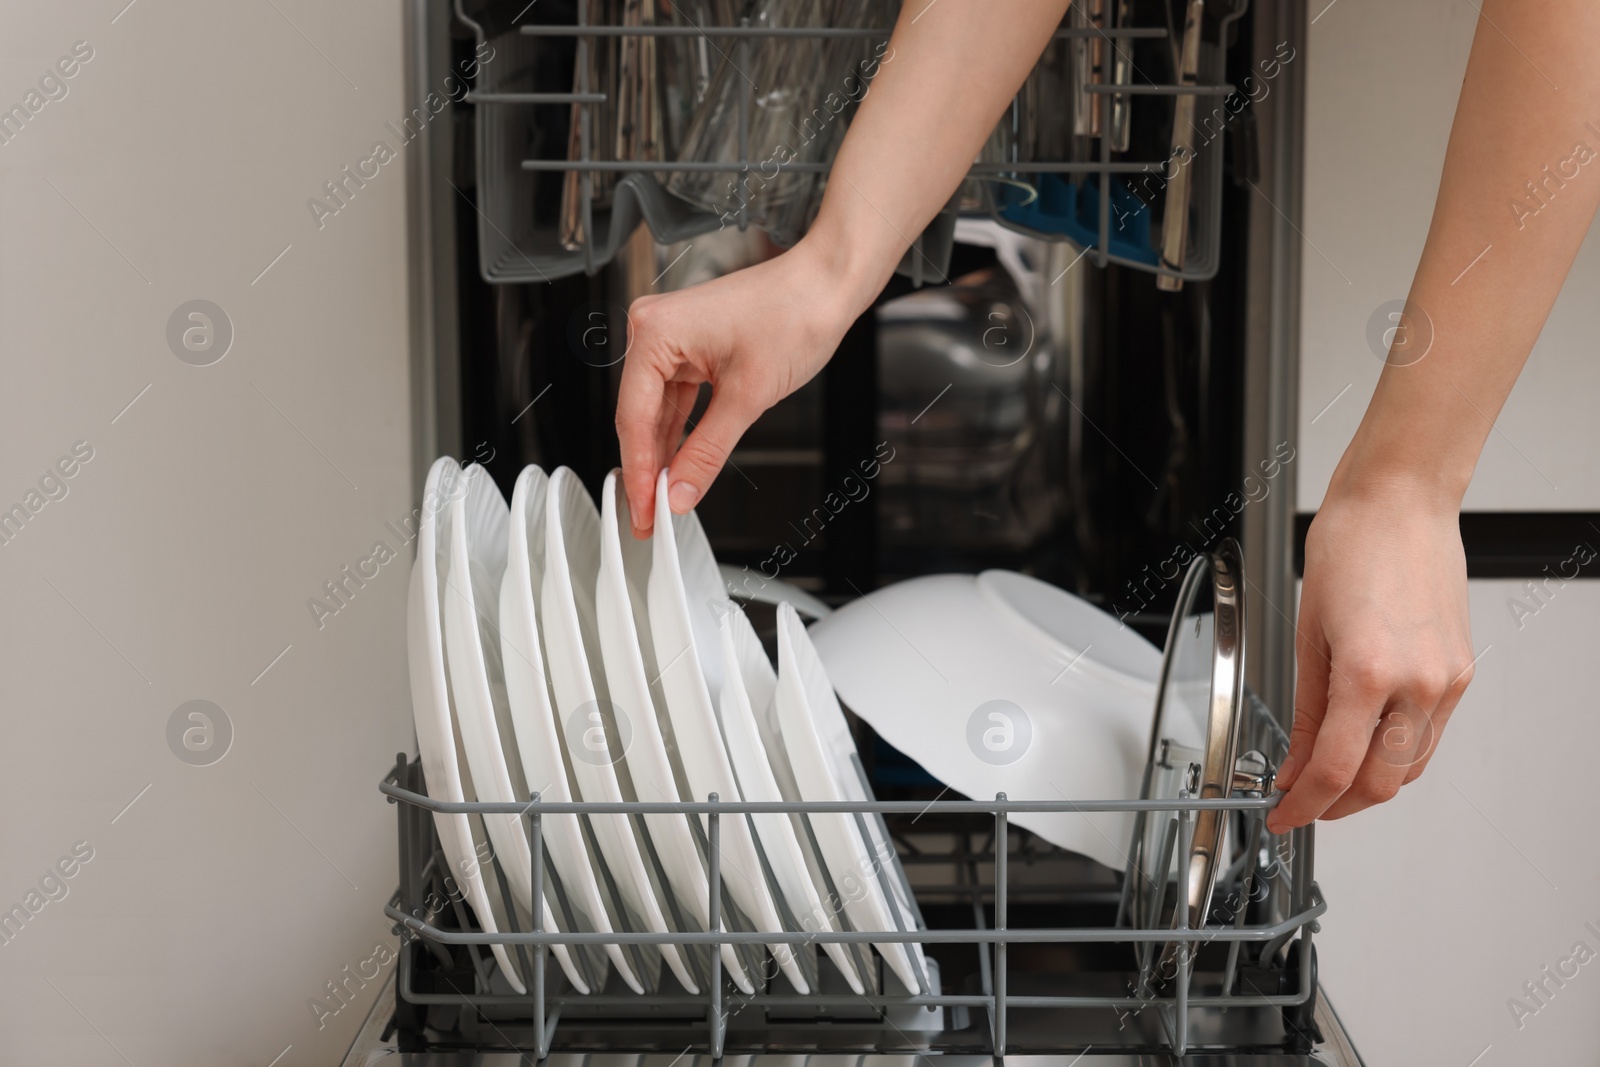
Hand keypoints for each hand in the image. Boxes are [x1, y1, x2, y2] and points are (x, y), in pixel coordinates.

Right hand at [615, 238, 864, 536]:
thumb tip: (681, 492)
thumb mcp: (747, 397)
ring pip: (659, 409)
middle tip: (649, 514)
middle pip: (641, 414)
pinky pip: (678, 397)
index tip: (643, 509)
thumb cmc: (795, 313)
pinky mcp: (693, 344)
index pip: (635, 416)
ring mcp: (674, 336)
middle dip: (649, 466)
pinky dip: (681, 430)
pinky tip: (679, 463)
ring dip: (664, 452)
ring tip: (664, 497)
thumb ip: (707, 451)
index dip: (639, 471)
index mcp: (656, 332)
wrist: (829, 284)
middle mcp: (655, 328)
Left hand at [1267, 479, 1475, 833]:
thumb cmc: (1349, 547)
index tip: (1283, 814)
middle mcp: (1419, 682)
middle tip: (1302, 803)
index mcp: (1369, 672)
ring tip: (1328, 778)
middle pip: (1382, 783)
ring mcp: (1447, 679)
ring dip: (1369, 785)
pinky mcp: (1461, 671)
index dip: (1304, 804)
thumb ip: (1306, 711)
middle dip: (1337, 805)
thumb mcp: (1308, 635)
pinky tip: (1364, 745)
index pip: (1335, 770)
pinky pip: (1428, 735)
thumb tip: (1295, 763)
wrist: (1400, 502)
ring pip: (1411, 767)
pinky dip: (1395, 753)